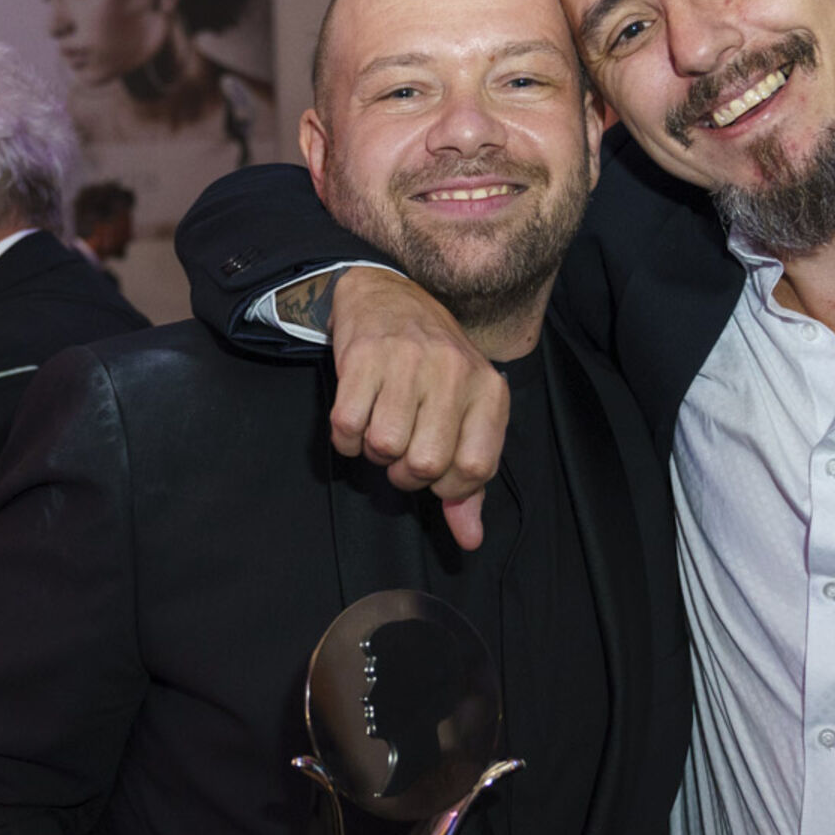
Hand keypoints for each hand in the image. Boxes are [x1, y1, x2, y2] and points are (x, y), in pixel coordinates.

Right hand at [328, 268, 508, 549]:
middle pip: (427, 463)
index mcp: (489, 389)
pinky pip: (347, 426)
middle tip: (402, 451)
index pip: (475, 469)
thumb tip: (469, 539)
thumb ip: (468, 483)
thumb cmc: (432, 369)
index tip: (434, 471)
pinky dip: (345, 437)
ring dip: (373, 452)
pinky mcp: (364, 356)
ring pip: (384, 446)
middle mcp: (454, 372)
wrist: (389, 295)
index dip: (447, 486)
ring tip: (380, 427)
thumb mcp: (465, 414)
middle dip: (405, 473)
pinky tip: (356, 418)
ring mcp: (408, 361)